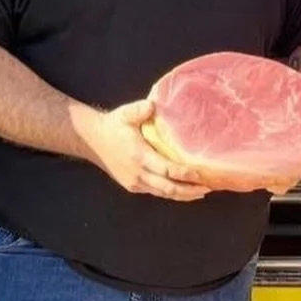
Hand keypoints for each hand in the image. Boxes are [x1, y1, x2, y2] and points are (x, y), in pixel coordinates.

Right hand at [74, 99, 210, 201]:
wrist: (92, 140)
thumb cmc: (113, 126)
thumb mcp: (125, 114)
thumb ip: (140, 109)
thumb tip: (153, 105)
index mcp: (139, 156)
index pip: (167, 169)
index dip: (185, 174)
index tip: (200, 174)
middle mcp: (138, 173)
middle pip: (168, 188)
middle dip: (189, 190)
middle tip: (208, 188)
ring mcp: (135, 183)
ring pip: (163, 194)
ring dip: (182, 195)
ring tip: (200, 192)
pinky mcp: (133, 186)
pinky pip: (156, 193)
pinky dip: (171, 194)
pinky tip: (183, 192)